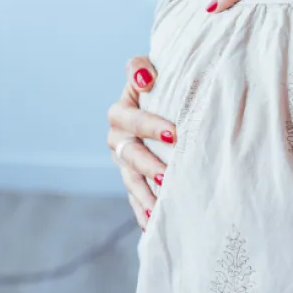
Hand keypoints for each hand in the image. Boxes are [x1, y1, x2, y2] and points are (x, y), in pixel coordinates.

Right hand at [106, 57, 175, 228]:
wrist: (156, 96)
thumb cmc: (156, 80)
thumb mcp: (146, 69)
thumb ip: (140, 68)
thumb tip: (145, 78)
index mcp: (120, 113)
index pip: (133, 120)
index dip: (151, 125)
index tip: (175, 133)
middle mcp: (117, 139)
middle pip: (131, 154)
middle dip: (149, 165)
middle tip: (167, 174)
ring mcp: (123, 161)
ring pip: (131, 180)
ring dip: (145, 193)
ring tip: (160, 206)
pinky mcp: (132, 178)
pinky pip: (135, 197)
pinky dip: (143, 210)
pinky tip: (153, 224)